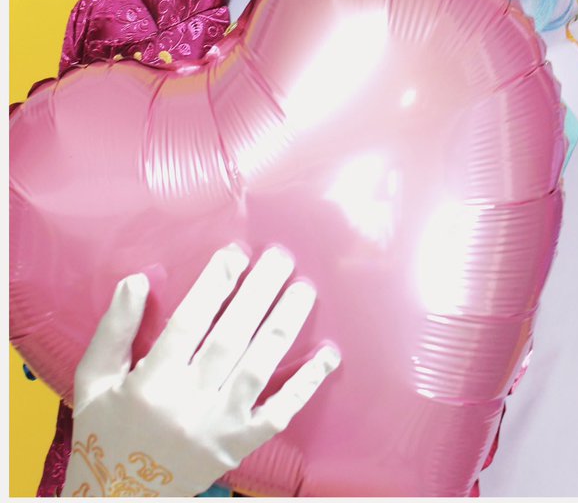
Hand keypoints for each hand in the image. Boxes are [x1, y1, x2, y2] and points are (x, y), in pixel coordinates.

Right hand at [62, 245, 339, 497]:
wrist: (119, 499)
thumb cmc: (105, 430)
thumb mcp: (94, 380)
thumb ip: (114, 329)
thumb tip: (138, 280)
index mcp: (150, 384)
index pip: (188, 324)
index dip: (213, 286)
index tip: (235, 254)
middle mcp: (187, 405)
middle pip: (230, 339)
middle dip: (257, 294)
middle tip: (280, 258)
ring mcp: (217, 428)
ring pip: (257, 369)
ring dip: (283, 327)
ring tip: (303, 290)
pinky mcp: (238, 446)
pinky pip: (278, 414)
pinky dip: (305, 385)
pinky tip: (328, 355)